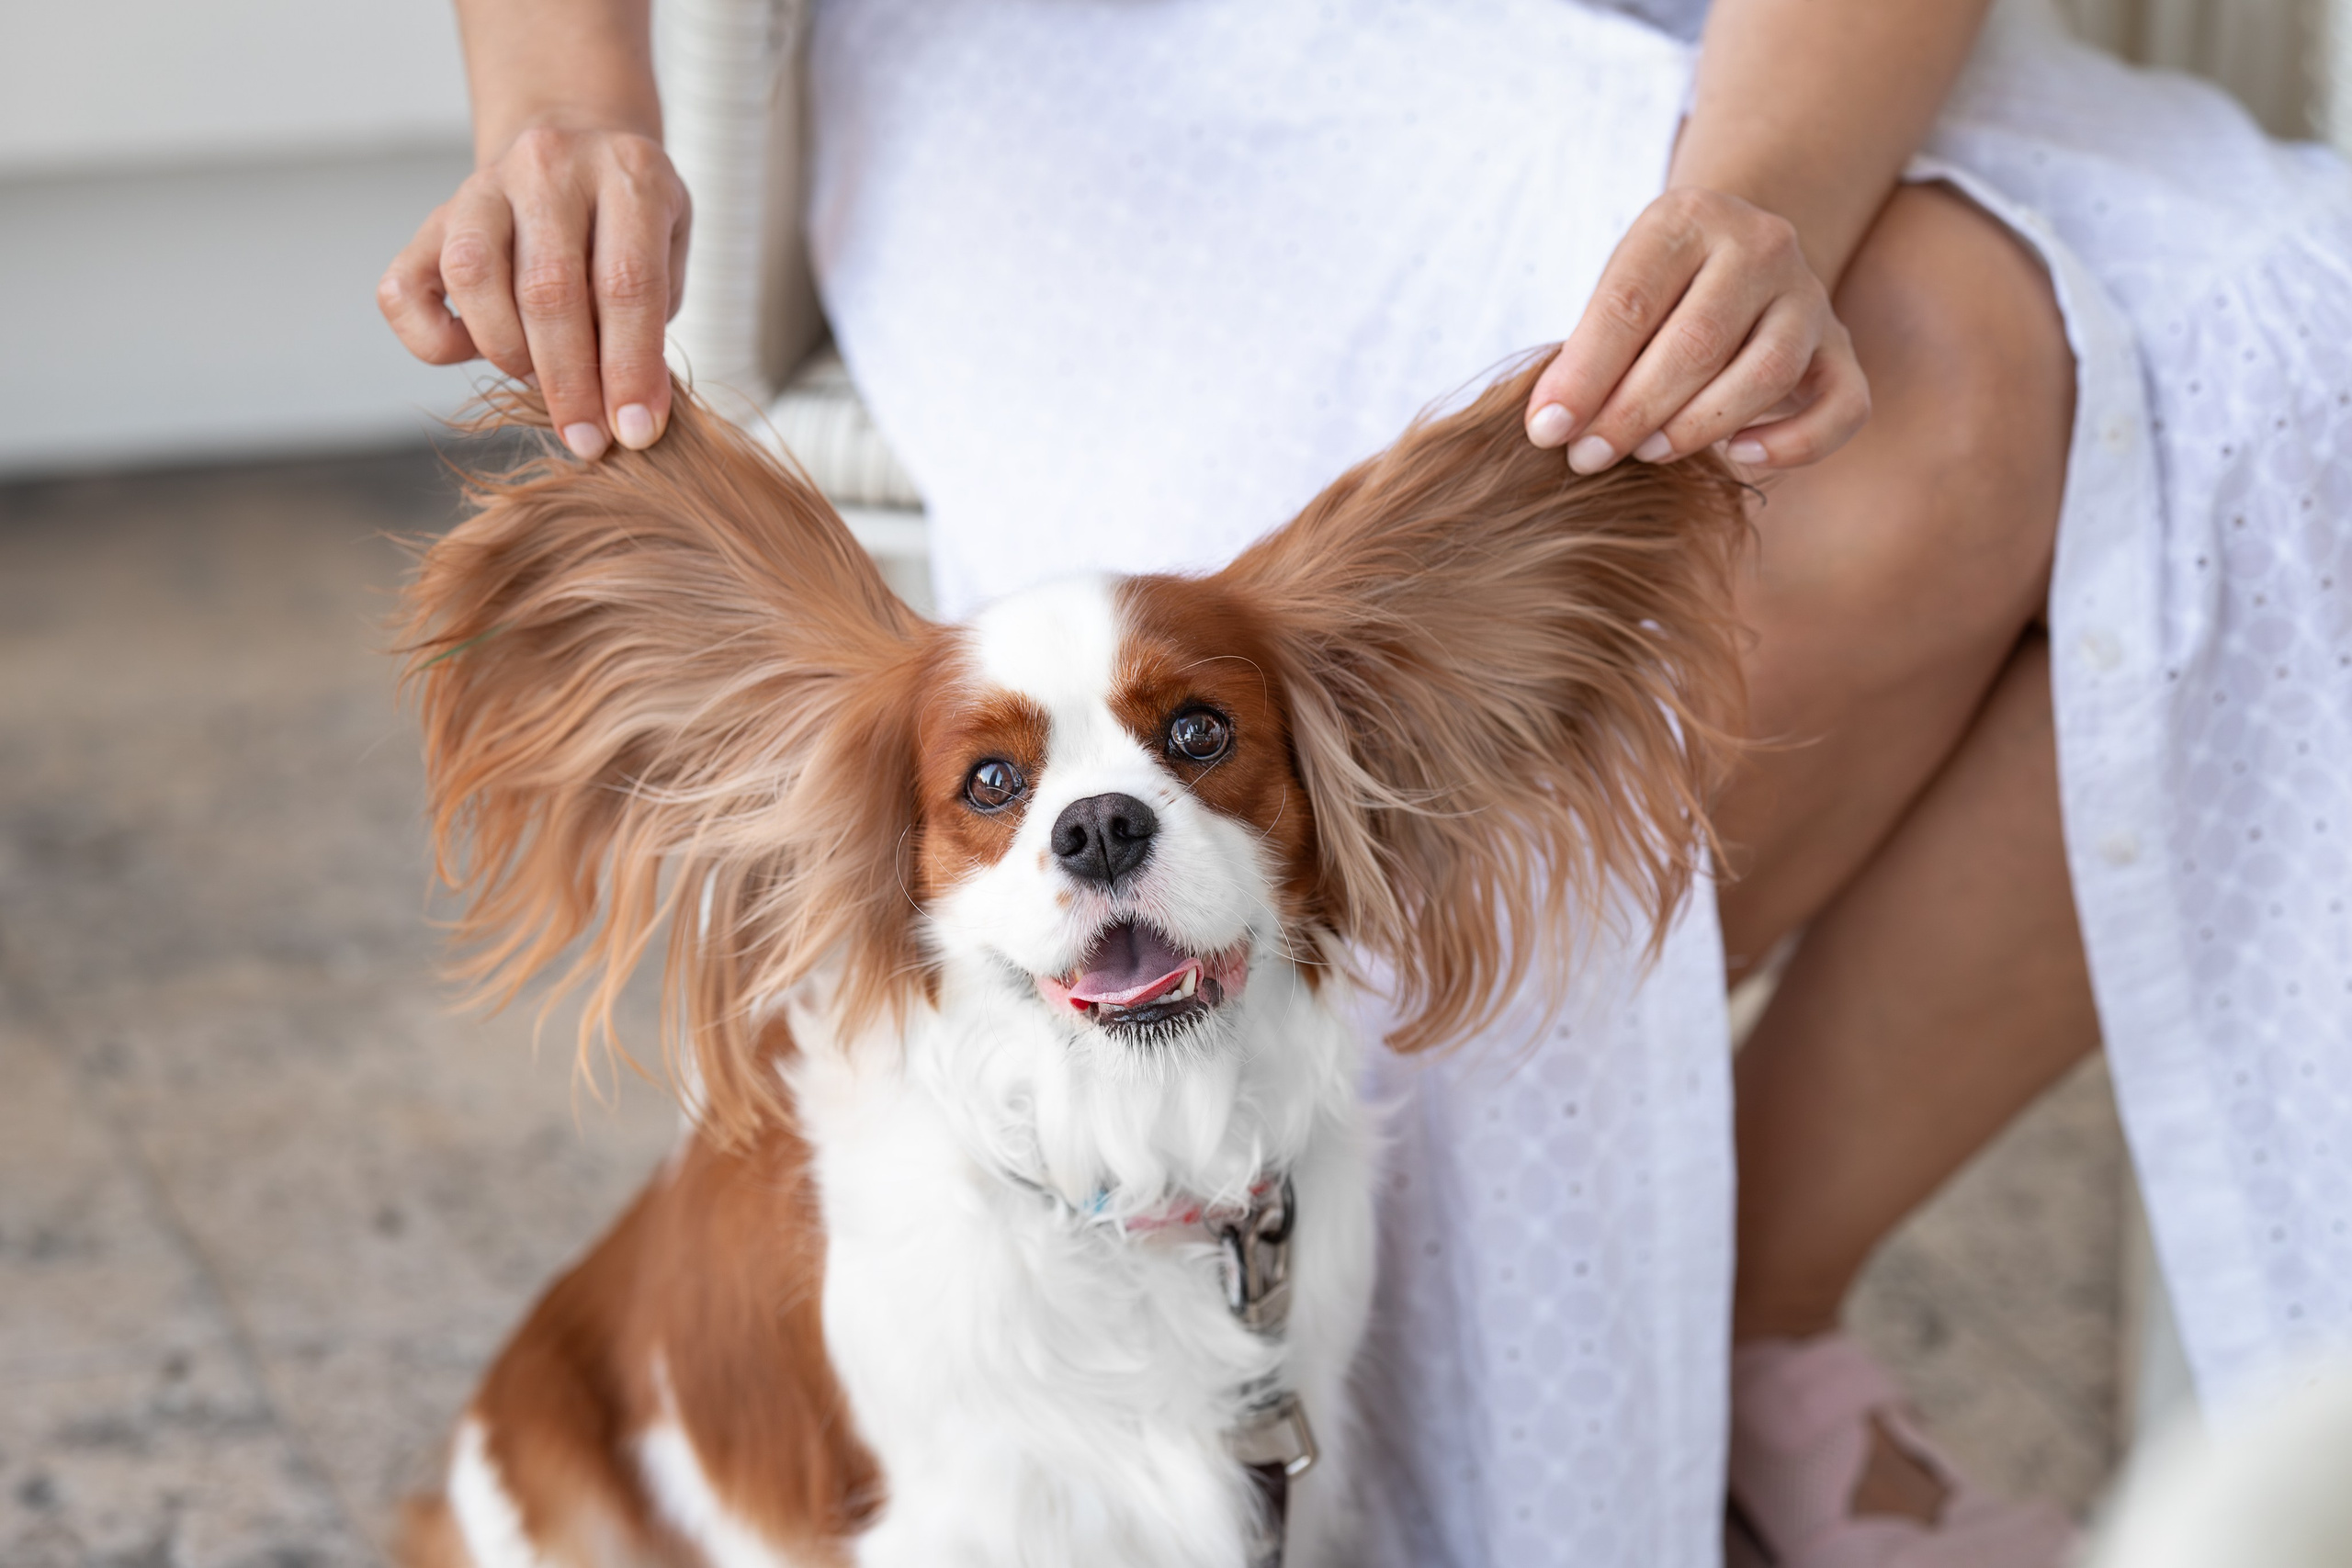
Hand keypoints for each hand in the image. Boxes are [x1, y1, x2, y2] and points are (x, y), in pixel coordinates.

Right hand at [378, 126, 690, 458]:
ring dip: (507, 353)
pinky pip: (403, 291)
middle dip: (570, 383)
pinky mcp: (430, 219)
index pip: (627, 282)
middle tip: (587, 440)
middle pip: (548, 288)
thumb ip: (648, 324)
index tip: (635, 433)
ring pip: (471, 277)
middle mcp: (548, 166)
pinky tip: (474, 351)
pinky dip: (432, 340)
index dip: (630, 369)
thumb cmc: (630, 230)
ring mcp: (481, 186)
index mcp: (627, 173)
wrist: (575, 155)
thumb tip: (625, 414)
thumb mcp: (667, 260)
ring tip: (538, 381)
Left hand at [1524, 187, 1867, 473]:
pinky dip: (1795, 443)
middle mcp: (1760, 246)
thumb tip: (1552, 425)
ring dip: (1698, 427)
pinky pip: (1843, 405)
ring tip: (1647, 453)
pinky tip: (1740, 455)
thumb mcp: (1617, 290)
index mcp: (1687, 220)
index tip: (1547, 430)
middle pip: (1697, 343)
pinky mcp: (1841, 347)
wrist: (1737, 249)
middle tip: (1588, 457)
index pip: (1630, 304)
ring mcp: (1809, 295)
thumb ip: (1586, 350)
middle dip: (1632, 412)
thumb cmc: (1658, 287)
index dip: (1585, 375)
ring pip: (1767, 374)